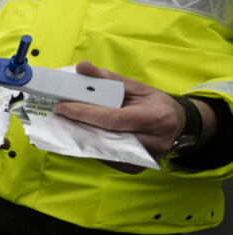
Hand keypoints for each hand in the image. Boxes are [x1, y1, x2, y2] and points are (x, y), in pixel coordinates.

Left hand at [53, 60, 185, 173]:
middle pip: (107, 136)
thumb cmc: (152, 102)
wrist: (176, 123)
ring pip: (105, 150)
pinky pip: (109, 158)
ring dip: (82, 137)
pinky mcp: (138, 167)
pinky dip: (93, 146)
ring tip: (65, 124)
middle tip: (58, 116)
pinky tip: (81, 135)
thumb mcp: (134, 85)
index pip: (114, 118)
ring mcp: (147, 158)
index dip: (85, 113)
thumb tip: (81, 67)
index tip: (62, 106)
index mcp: (155, 116)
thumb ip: (106, 78)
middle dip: (79, 125)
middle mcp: (155, 141)